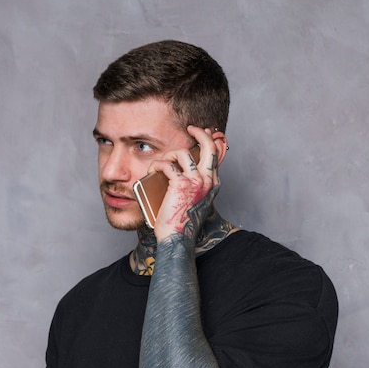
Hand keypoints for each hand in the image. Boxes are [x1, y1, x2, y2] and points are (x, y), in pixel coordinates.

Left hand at [149, 126, 226, 242]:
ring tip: (159, 166)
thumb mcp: (191, 200)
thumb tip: (180, 171)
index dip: (211, 139)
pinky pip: (166, 164)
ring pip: (182, 152)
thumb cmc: (179, 222)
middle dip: (200, 132)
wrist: (176, 239)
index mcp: (213, 184)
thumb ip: (192, 185)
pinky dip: (156, 165)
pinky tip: (151, 172)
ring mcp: (196, 181)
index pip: (217, 154)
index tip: (203, 132)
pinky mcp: (181, 184)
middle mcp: (208, 180)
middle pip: (209, 145)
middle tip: (190, 128)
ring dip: (167, 155)